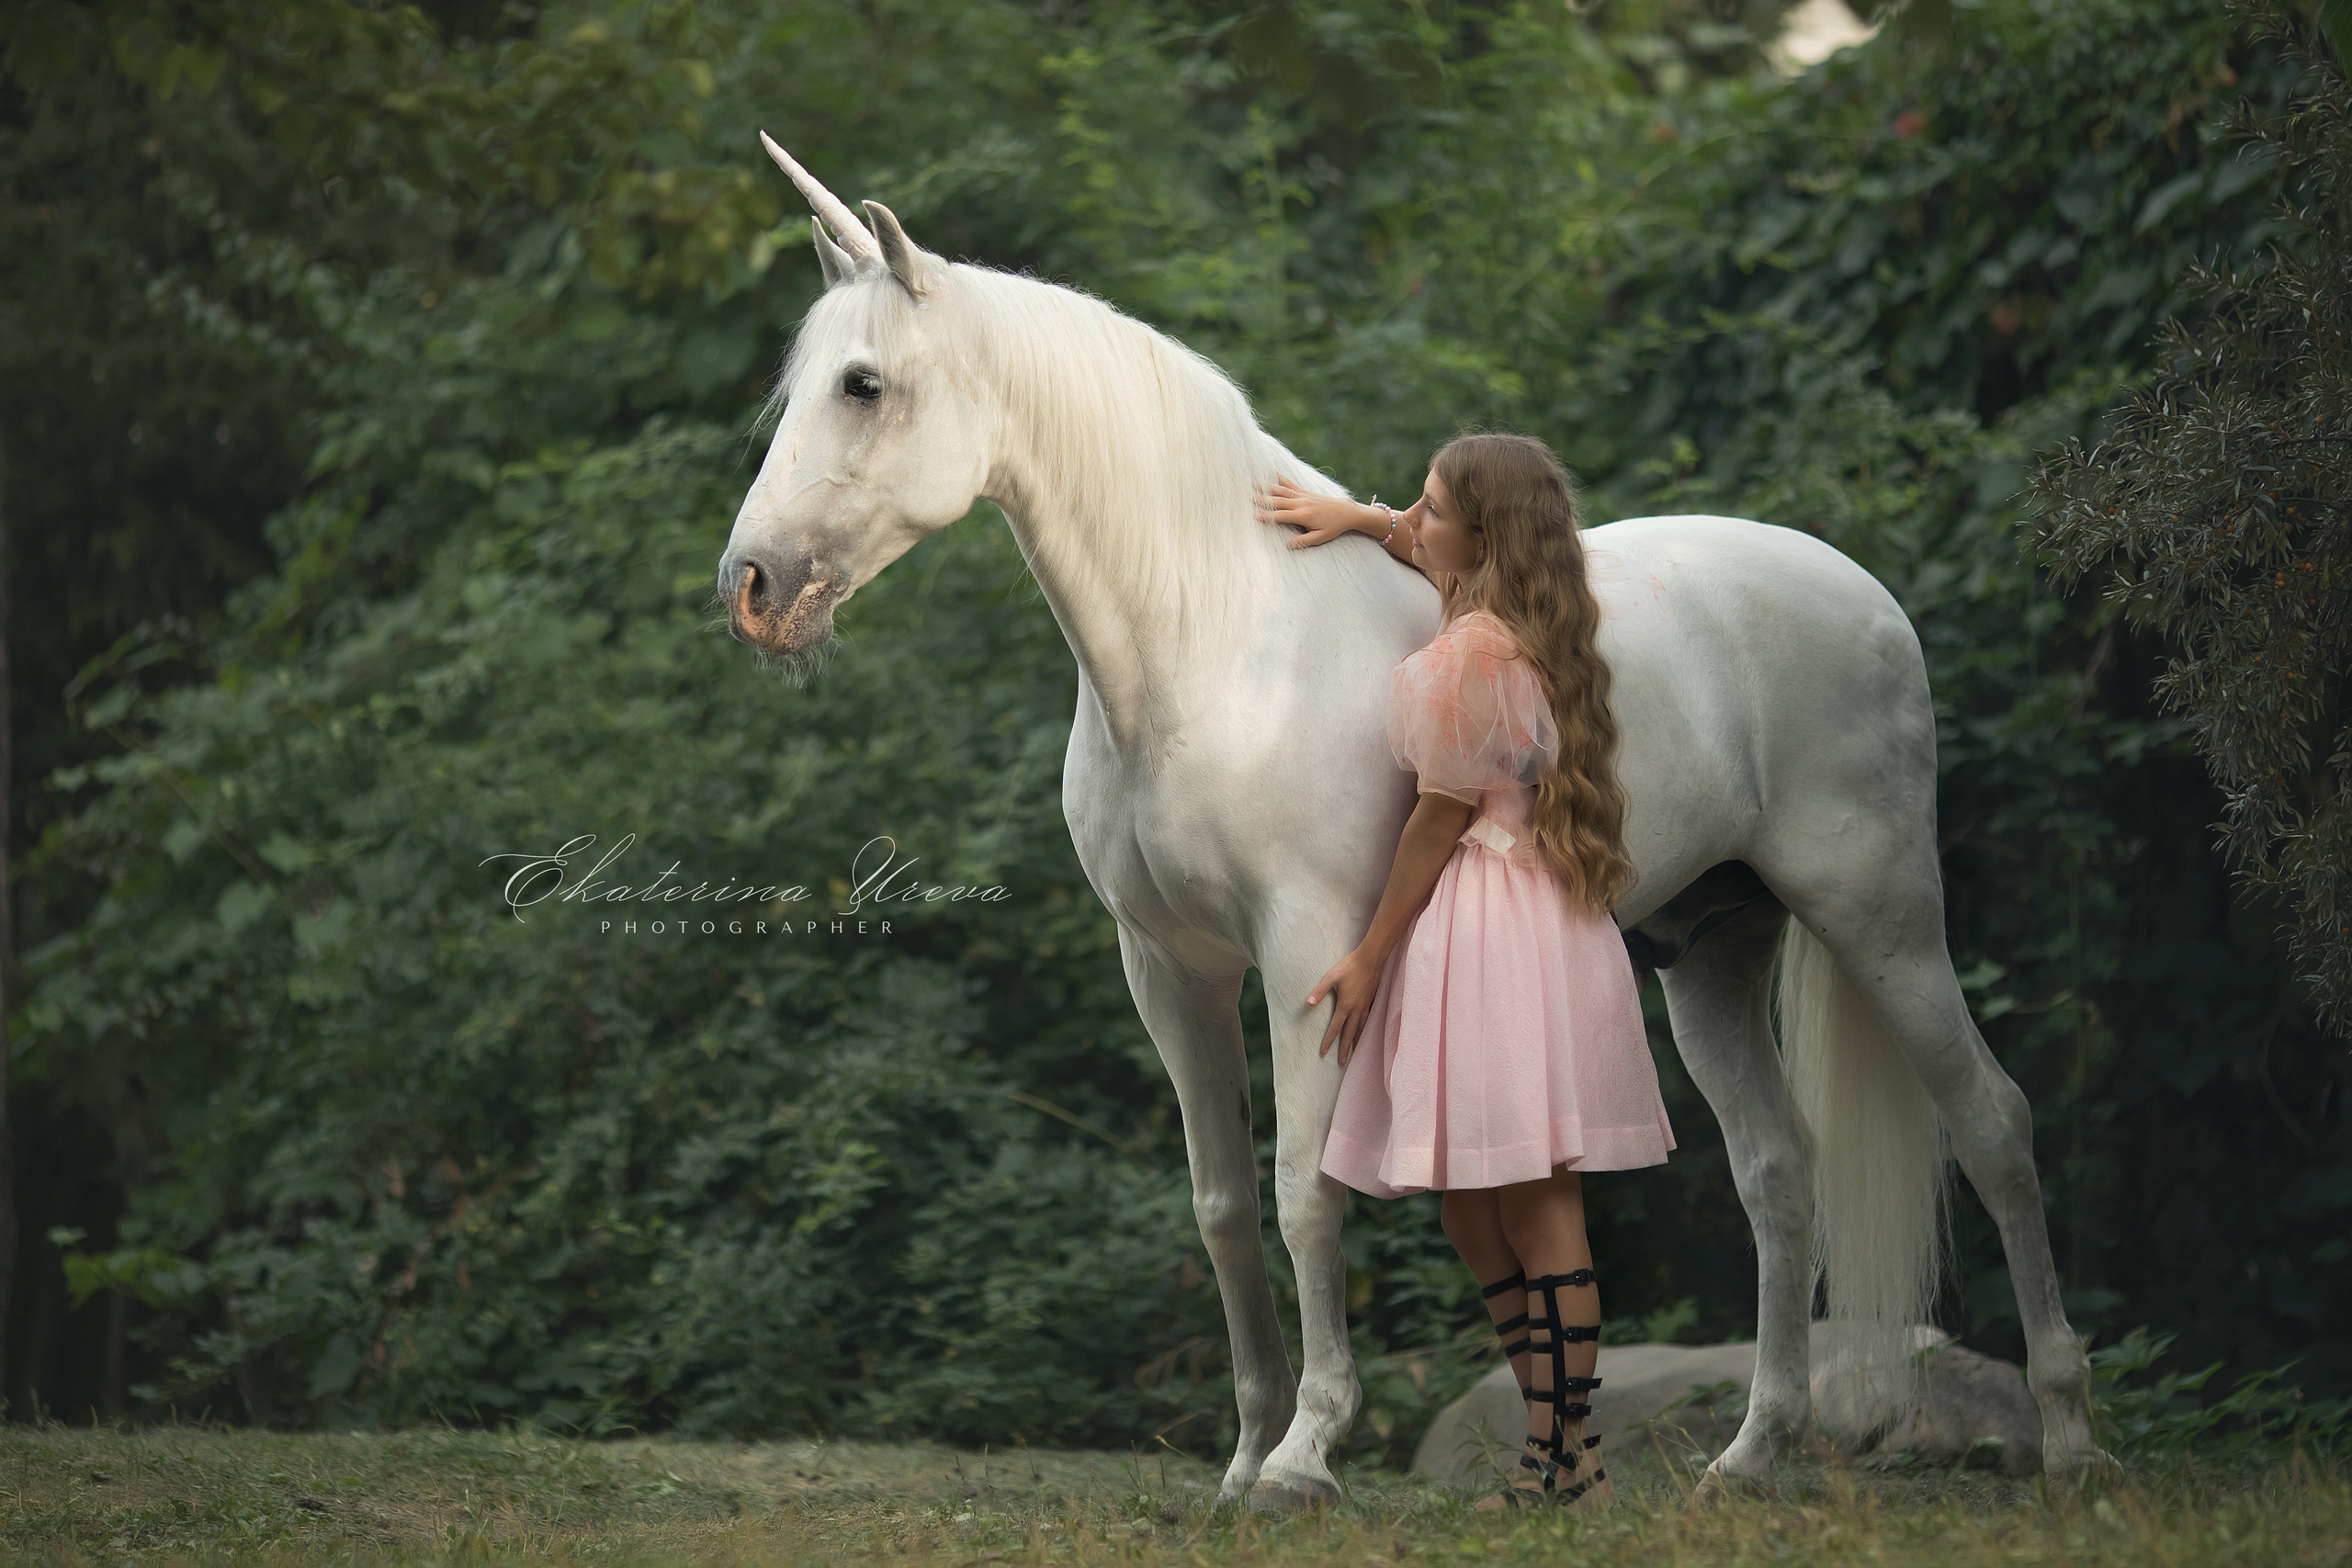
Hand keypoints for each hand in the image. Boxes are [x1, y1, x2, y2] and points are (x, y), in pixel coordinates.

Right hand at [1254, 475, 1377, 548]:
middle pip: (1277, 501)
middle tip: (1248, 497)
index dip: (1267, 515)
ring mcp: (1303, 496)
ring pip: (1281, 491)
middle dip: (1262, 499)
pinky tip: (1271, 472)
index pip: (1281, 516)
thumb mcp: (1321, 538)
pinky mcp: (1305, 492)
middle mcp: (1301, 503)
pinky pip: (1290, 484)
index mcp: (1303, 516)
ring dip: (1267, 487)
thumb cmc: (1333, 527)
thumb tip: (1288, 546)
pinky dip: (1280, 478)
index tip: (1254, 515)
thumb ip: (1304, 541)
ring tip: (1253, 483)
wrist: (1346, 511)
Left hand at [1307, 946, 1386, 1066]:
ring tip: (1356, 1051)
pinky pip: (1368, 1020)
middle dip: (1346, 1048)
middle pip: (1350, 1033)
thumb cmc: (1350, 966)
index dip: (1328, 1041)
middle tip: (1343, 1062)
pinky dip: (1366, 1029)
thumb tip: (1308, 1003)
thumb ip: (1319, 991)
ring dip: (1357, 1041)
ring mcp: (1366, 1005)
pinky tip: (1365, 1030)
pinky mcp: (1372, 1000)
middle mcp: (1357, 1009)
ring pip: (1362, 1028)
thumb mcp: (1330, 977)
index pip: (1335, 1028)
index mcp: (1346, 1005)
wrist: (1371, 958)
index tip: (1323, 1053)